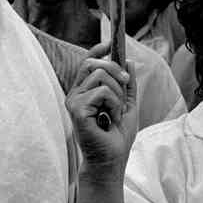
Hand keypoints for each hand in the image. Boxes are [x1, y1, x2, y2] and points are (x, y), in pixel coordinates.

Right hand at [66, 42, 137, 181]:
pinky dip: (114, 103)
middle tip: (125, 83)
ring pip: (101, 76)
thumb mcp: (128, 104)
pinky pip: (102, 92)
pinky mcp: (76, 109)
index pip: (87, 62)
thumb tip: (129, 60)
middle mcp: (76, 93)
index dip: (98, 50)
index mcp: (85, 91)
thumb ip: (127, 84)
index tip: (111, 43)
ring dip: (117, 93)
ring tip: (115, 112)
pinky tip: (111, 119)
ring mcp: (73, 101)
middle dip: (115, 69)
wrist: (112, 159)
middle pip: (93, 63)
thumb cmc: (117, 136)